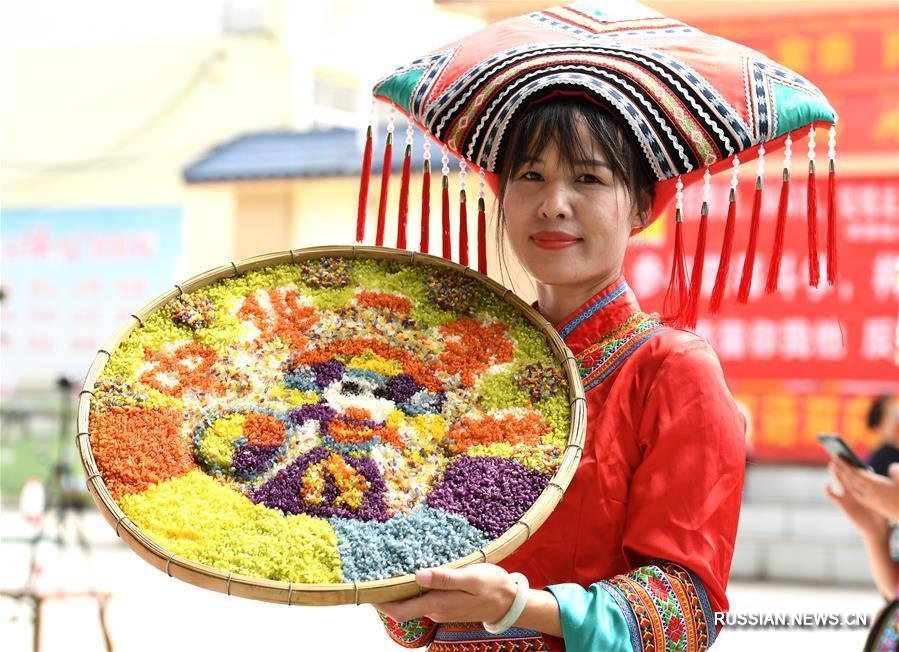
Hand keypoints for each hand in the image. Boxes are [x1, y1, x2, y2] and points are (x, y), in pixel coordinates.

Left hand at [374, 564, 517, 623]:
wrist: (512, 602)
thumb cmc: (493, 587)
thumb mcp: (471, 578)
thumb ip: (445, 578)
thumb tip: (419, 575)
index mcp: (438, 604)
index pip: (401, 611)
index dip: (381, 604)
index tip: (366, 591)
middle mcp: (436, 610)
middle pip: (403, 608)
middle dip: (386, 596)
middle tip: (372, 576)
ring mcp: (442, 609)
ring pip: (413, 603)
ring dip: (400, 592)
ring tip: (387, 571)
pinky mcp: (448, 605)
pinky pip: (424, 600)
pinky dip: (413, 591)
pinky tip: (412, 575)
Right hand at [826, 460, 889, 535]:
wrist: (877, 530)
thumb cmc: (882, 514)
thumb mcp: (887, 496)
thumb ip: (890, 482)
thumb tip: (893, 468)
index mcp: (865, 485)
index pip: (857, 471)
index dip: (852, 463)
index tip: (849, 454)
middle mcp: (855, 489)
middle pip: (847, 473)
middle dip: (842, 464)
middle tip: (837, 454)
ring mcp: (847, 495)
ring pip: (840, 481)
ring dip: (835, 472)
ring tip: (832, 464)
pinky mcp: (842, 503)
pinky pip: (832, 495)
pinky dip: (828, 490)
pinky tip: (828, 485)